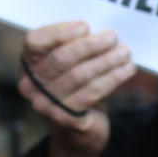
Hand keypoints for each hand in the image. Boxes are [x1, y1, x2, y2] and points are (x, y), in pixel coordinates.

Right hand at [18, 21, 135, 156]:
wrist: (76, 130)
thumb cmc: (77, 86)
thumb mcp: (74, 63)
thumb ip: (79, 45)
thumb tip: (104, 29)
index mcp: (31, 62)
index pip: (35, 40)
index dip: (59, 32)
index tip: (85, 26)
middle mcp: (31, 83)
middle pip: (61, 58)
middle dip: (90, 46)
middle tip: (113, 37)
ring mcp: (45, 103)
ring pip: (79, 75)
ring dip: (106, 61)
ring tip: (125, 52)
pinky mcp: (64, 118)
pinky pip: (91, 94)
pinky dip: (112, 79)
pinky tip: (127, 70)